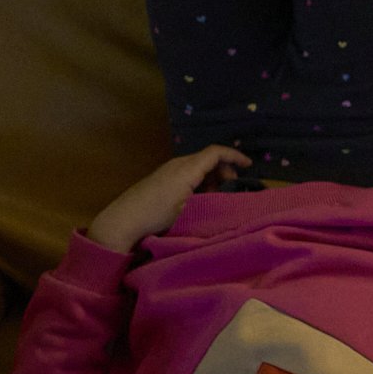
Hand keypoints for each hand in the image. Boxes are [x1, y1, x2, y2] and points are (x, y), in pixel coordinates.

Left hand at [87, 144, 250, 252]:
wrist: (124, 220)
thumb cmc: (158, 214)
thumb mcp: (189, 209)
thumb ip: (211, 200)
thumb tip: (230, 199)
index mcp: (188, 168)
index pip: (216, 152)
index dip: (235, 156)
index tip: (249, 165)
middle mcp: (178, 164)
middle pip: (207, 158)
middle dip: (224, 169)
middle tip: (233, 185)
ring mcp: (168, 170)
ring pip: (197, 166)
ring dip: (212, 176)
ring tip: (218, 194)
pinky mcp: (161, 179)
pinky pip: (187, 173)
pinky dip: (200, 181)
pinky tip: (200, 197)